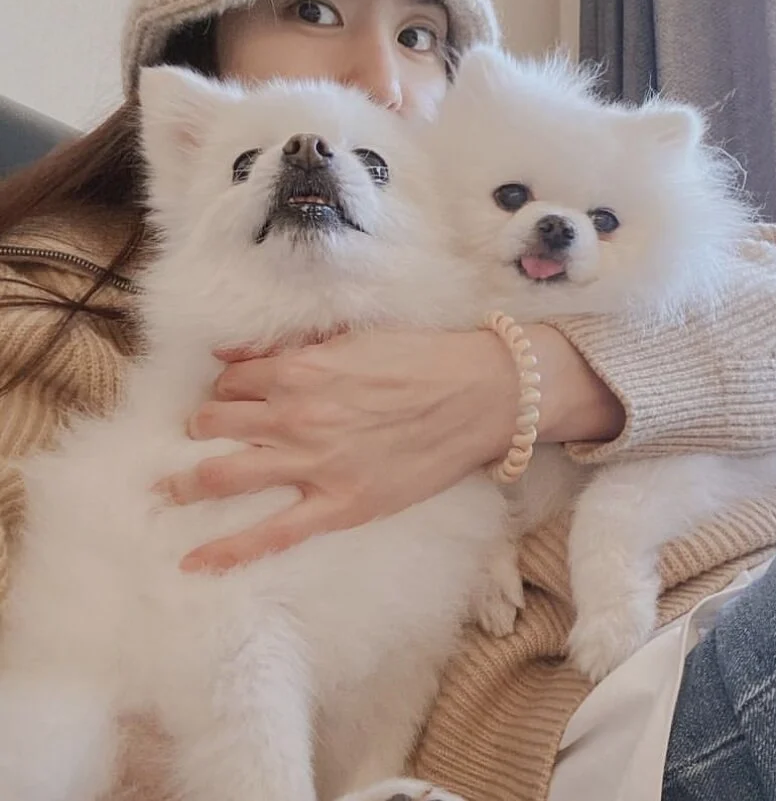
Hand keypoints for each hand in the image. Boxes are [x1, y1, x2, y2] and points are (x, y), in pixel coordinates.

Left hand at [159, 324, 623, 572]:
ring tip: (166, 491)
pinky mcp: (339, 505)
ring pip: (226, 474)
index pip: (234, 379)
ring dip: (187, 482)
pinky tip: (195, 562)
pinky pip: (272, 534)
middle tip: (201, 437)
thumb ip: (295, 348)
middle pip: (217, 423)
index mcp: (301, 369)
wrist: (481, 396)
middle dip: (201, 428)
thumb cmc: (426, 361)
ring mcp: (314, 464)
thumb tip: (236, 355)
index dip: (227, 387)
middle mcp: (296, 415)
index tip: (231, 396)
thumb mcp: (356, 339)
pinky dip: (228, 550)